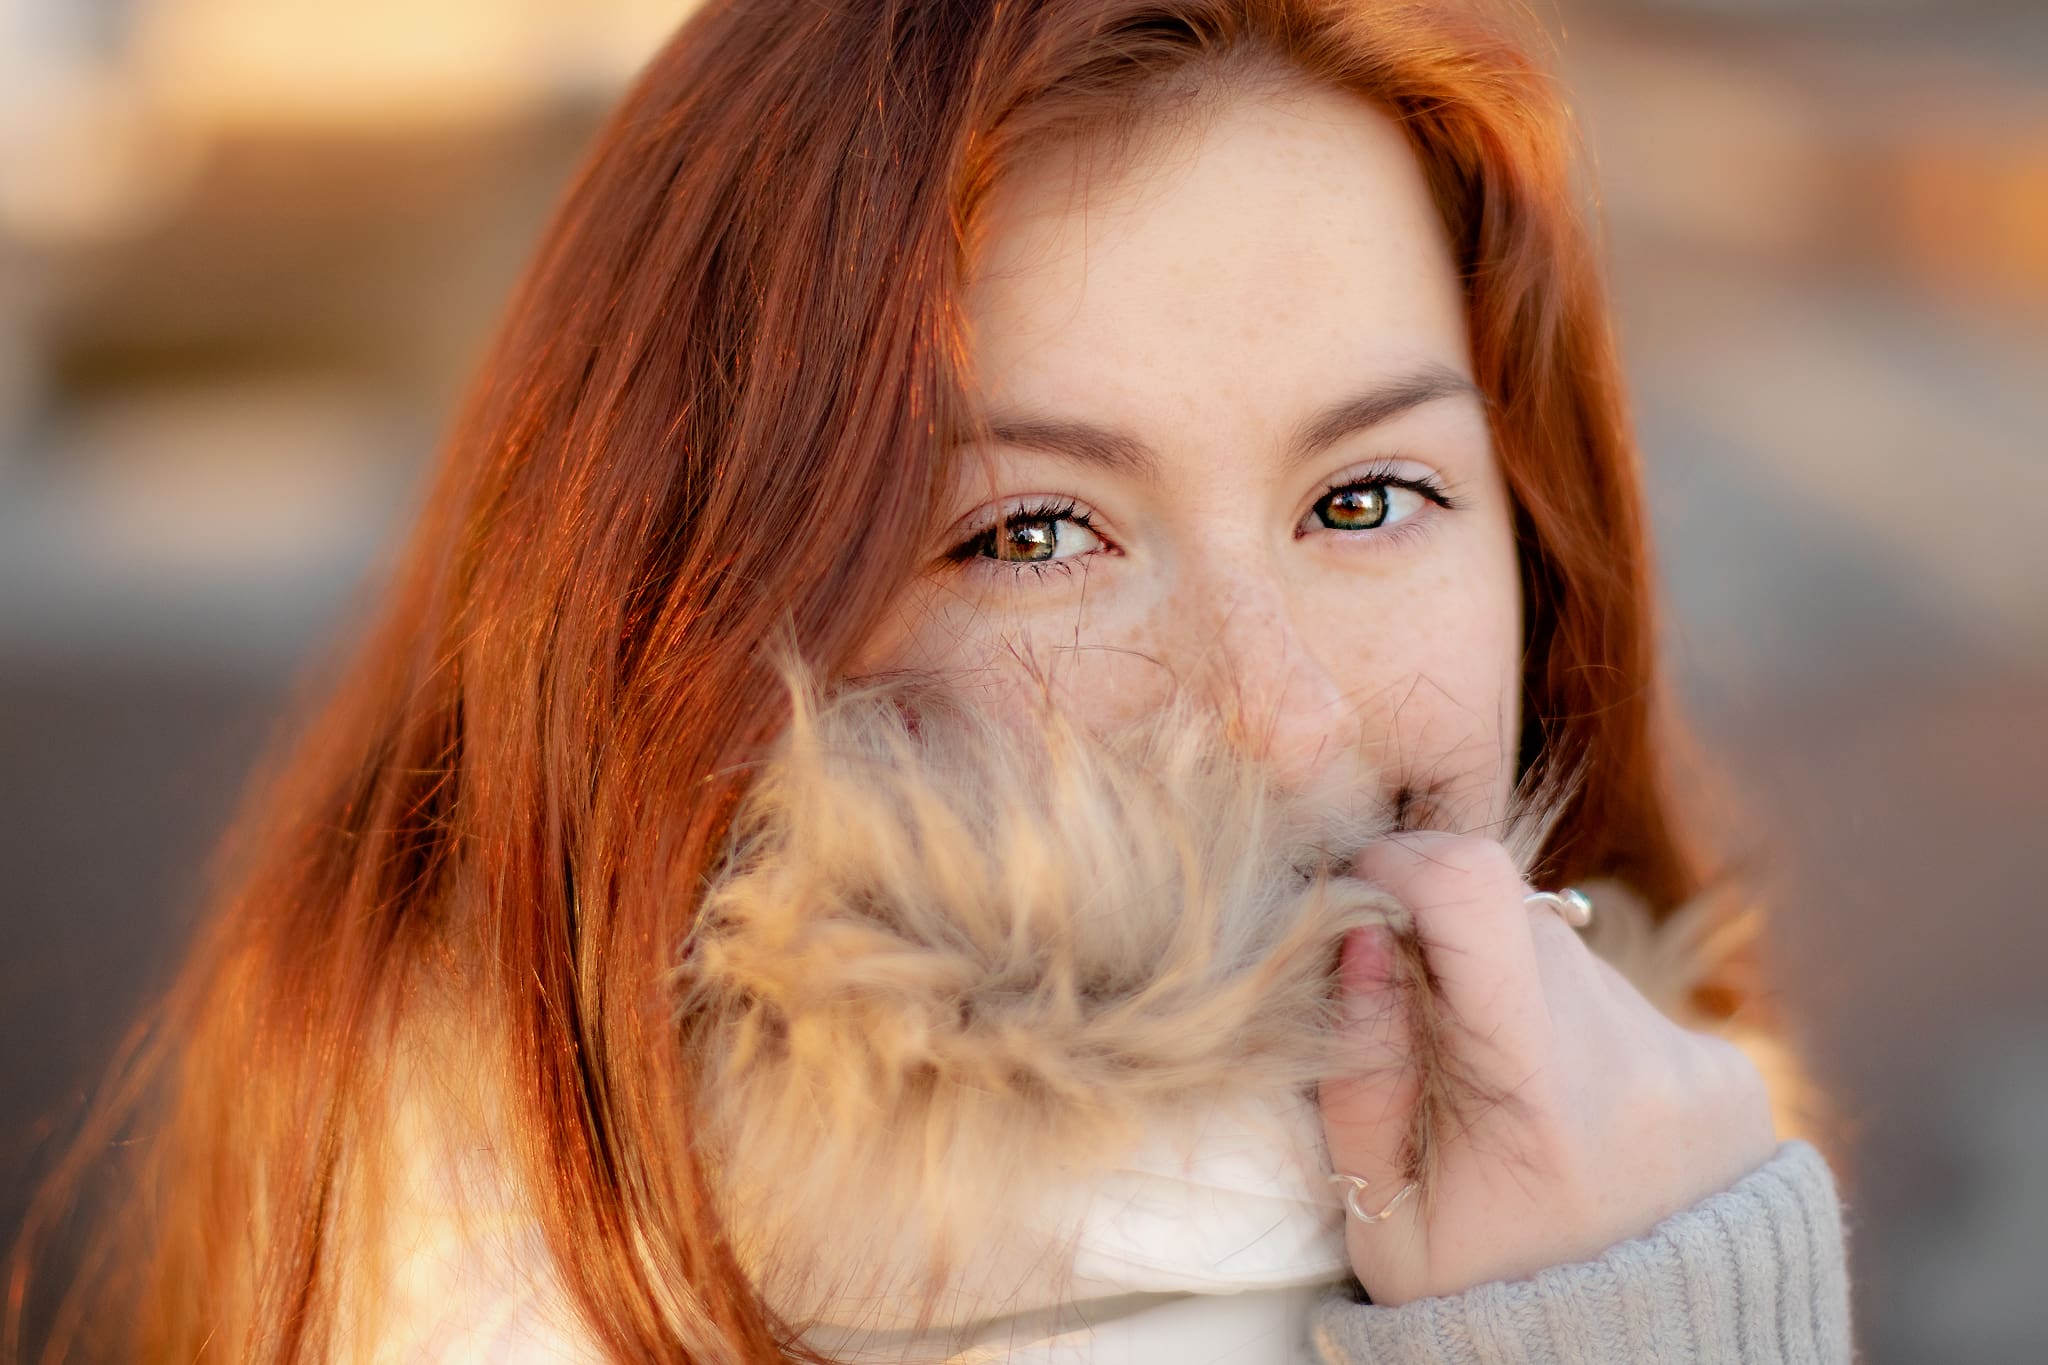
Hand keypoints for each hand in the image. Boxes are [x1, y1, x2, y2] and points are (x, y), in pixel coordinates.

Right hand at [1317, 831, 1776, 1306]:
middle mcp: (1628, 1053)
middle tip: (1419, 1040)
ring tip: (1501, 1106)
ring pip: (1562, 958)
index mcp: (1537, 1090)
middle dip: (1441, 948)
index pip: (1470, 884)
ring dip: (1508, 996)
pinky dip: (1572, 1036)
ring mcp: (1688, 1057)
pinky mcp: (1724, 1068)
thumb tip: (1357, 933)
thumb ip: (1360, 1074)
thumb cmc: (1482, 1297)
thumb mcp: (1383, 1218)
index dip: (1399, 861)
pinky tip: (1566, 1120)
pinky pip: (1620, 1006)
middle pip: (1507, 916)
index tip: (1358, 902)